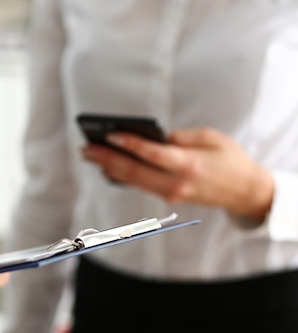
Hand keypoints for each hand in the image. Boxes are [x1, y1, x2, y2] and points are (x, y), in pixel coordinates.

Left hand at [81, 127, 273, 220]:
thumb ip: (180, 137)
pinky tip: (105, 165)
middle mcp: (177, 183)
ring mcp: (171, 193)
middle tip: (86, 147)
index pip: (154, 155)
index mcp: (190, 164)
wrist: (245, 191)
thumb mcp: (212, 137)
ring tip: (89, 154)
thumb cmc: (229, 158)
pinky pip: (140, 185)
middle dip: (107, 159)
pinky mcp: (168, 197)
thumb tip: (151, 137)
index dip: (131, 145)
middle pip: (135, 171)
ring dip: (108, 167)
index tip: (111, 135)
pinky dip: (121, 175)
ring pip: (133, 181)